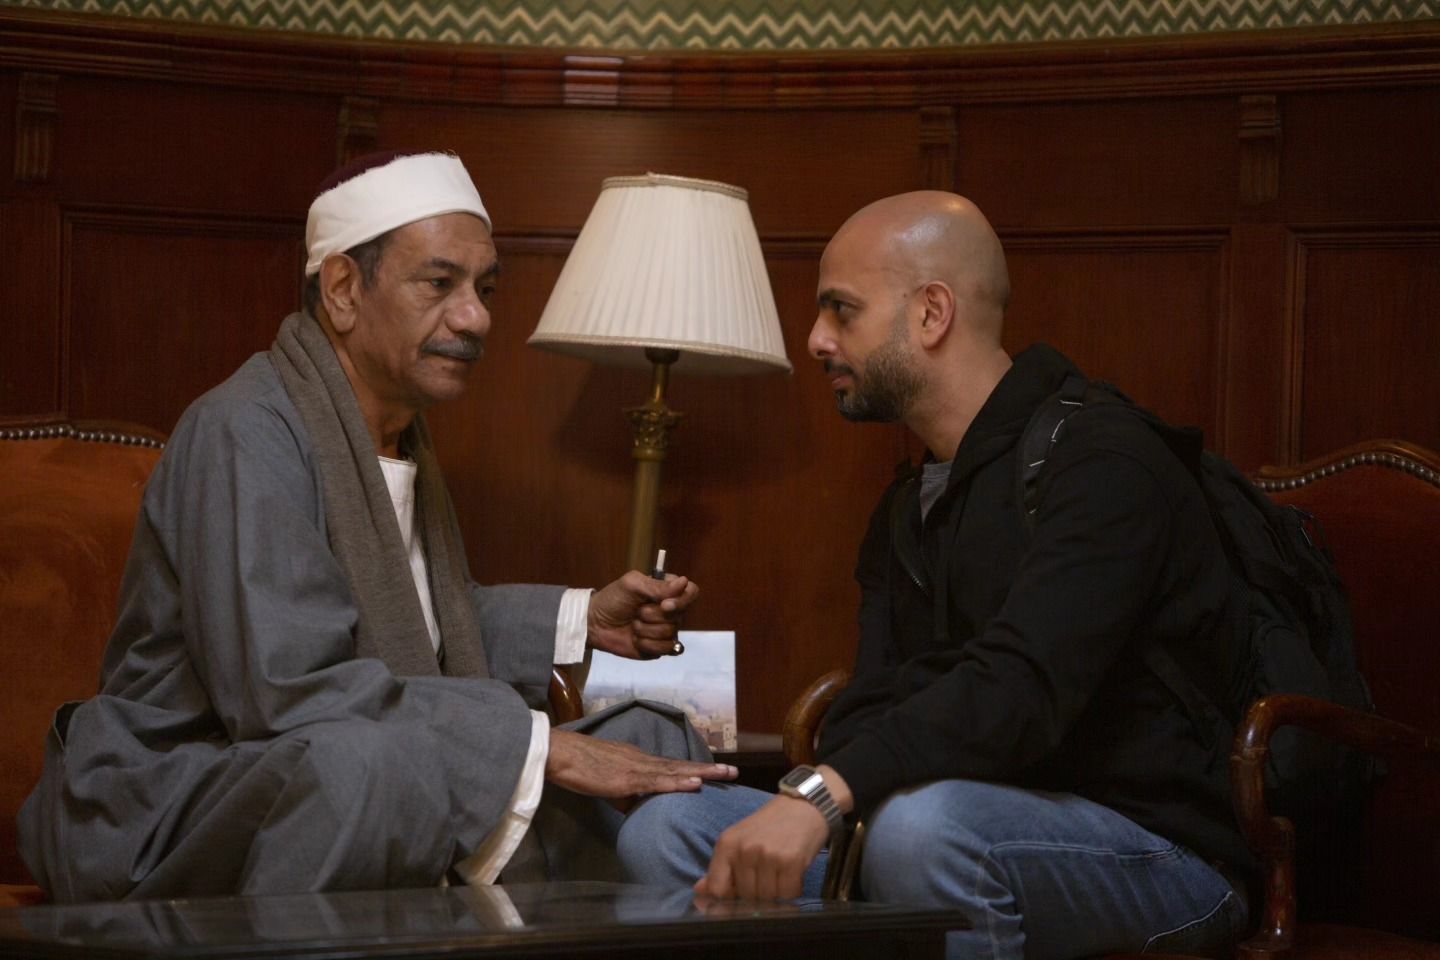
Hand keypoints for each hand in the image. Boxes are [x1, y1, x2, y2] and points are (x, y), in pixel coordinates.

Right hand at [546, 729, 735, 802]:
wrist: (560, 754)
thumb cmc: (579, 768)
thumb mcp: (607, 784)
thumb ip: (626, 795)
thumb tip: (637, 810)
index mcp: (639, 761)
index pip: (672, 767)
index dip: (695, 771)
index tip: (717, 773)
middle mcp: (643, 761)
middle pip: (681, 766)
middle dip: (709, 770)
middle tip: (734, 773)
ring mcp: (637, 768)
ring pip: (676, 772)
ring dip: (703, 773)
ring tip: (725, 774)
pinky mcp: (627, 778)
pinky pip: (658, 782)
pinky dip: (679, 783)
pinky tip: (696, 784)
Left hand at [587, 569, 699, 659]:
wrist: (595, 624)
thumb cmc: (613, 599)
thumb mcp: (633, 585)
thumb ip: (658, 586)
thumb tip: (684, 582)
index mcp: (667, 592)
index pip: (691, 592)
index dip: (682, 601)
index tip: (664, 604)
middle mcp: (671, 611)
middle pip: (679, 617)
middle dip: (653, 616)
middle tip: (637, 612)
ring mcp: (666, 631)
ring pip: (671, 634)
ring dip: (647, 630)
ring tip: (633, 625)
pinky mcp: (659, 648)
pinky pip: (666, 649)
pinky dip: (648, 645)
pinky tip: (637, 640)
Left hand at [693, 795, 830, 900]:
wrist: (803, 806)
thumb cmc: (770, 826)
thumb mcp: (739, 840)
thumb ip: (720, 869)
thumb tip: (699, 892)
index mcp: (727, 844)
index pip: (717, 888)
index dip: (727, 898)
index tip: (739, 896)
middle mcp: (744, 849)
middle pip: (745, 897)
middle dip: (758, 893)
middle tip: (768, 875)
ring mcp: (768, 855)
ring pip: (767, 898)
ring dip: (776, 893)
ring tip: (780, 872)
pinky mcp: (791, 861)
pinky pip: (788, 894)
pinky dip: (793, 889)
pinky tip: (793, 874)